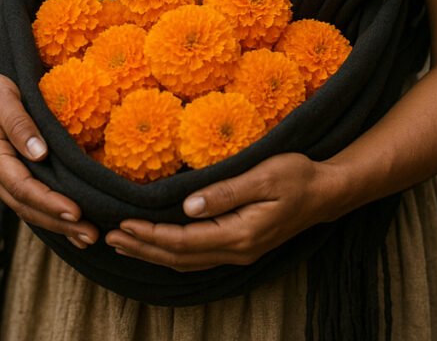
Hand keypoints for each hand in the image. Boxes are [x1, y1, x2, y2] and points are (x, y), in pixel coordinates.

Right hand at [0, 68, 98, 248]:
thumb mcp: (2, 97)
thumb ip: (20, 125)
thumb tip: (40, 153)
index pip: (23, 187)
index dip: (49, 202)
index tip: (76, 213)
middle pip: (25, 206)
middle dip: (58, 223)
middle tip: (91, 235)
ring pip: (25, 208)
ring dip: (55, 223)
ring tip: (86, 236)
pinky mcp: (3, 174)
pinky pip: (25, 199)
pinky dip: (46, 212)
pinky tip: (68, 221)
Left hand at [105, 152, 338, 270]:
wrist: (327, 192)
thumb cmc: (298, 176)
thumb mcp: (264, 176)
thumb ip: (226, 192)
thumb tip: (188, 206)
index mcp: (240, 234)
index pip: (184, 240)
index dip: (151, 235)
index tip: (123, 224)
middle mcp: (237, 250)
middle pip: (180, 256)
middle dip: (143, 247)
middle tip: (109, 239)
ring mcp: (239, 251)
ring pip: (187, 260)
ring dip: (153, 252)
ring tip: (124, 243)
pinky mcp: (240, 245)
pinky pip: (198, 256)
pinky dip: (172, 252)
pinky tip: (159, 246)